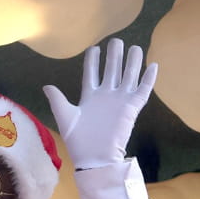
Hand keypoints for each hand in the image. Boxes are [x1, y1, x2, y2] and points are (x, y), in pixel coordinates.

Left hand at [43, 38, 156, 168]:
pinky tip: (153, 65)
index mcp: (89, 97)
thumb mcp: (65, 117)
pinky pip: (143, 90)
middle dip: (114, 56)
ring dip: (132, 62)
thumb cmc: (78, 140)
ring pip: (128, 76)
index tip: (94, 48)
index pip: (91, 73)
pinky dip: (148, 78)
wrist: (95, 157)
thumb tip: (46, 86)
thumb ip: (57, 100)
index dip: (93, 61)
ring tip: (135, 47)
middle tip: (116, 41)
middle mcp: (106, 96)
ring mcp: (120, 101)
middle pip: (112, 70)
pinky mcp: (132, 108)